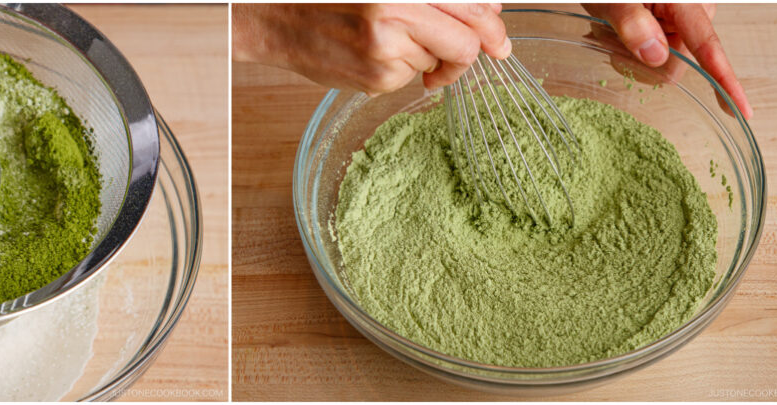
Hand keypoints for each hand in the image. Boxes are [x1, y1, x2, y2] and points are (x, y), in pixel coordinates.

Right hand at [233, 4, 510, 95]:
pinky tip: (373, 54)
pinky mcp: (376, 78)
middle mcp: (397, 11)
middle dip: (474, 51)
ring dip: (428, 56)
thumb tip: (489, 8)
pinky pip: (410, 78)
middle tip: (472, 54)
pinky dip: (402, 70)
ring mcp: (387, 49)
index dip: (492, 23)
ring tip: (391, 40)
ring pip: (439, 62)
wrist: (278, 18)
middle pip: (466, 43)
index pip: (473, 5)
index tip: (497, 37)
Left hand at [583, 4, 752, 118]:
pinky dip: (633, 47)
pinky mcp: (675, 27)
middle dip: (640, 60)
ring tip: (614, 26)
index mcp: (687, 3)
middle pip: (675, 64)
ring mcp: (686, 21)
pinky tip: (618, 30)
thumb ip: (632, 23)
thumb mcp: (614, 0)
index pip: (708, 47)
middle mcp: (696, 12)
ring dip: (632, 52)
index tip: (742, 111)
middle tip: (612, 34)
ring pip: (663, 62)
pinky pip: (657, 54)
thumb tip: (657, 56)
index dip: (725, 81)